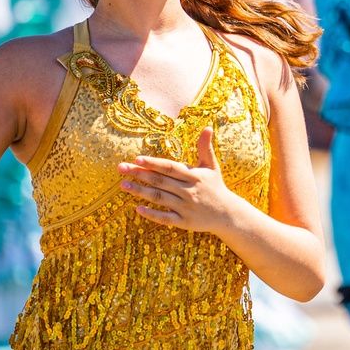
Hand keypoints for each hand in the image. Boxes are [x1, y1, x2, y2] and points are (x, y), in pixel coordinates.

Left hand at [117, 127, 236, 233]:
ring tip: (123, 185)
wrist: (228, 214)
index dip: (153, 163)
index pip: (169, 167)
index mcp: (193, 176)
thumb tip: (207, 127)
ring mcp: (185, 207)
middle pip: (160, 181)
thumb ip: (205, 147)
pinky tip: (138, 209)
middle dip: (140, 174)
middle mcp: (188, 191)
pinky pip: (166, 218)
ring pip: (160, 198)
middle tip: (121, 168)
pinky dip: (152, 214)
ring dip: (140, 192)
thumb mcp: (211, 166)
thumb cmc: (216, 187)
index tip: (137, 158)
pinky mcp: (184, 222)